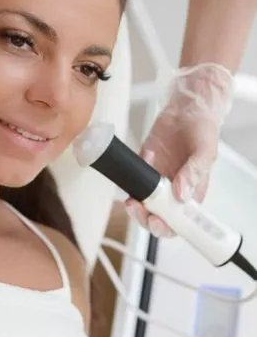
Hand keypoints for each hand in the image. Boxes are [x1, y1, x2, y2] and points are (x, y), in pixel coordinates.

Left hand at [125, 63, 233, 236]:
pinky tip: (142, 161)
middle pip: (156, 216)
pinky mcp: (142, 166)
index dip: (167, 227)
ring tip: (131, 199)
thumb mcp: (205, 152)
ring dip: (134, 203)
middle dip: (144, 217)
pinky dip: (131, 176)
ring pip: (141, 201)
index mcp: (191, 194)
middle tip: (138, 209)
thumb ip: (194, 173)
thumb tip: (181, 194)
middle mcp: (172, 191)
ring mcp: (156, 179)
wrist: (187, 108)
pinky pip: (132, 177)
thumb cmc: (202, 131)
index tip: (157, 222)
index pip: (179, 222)